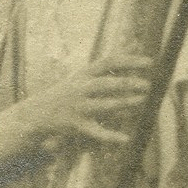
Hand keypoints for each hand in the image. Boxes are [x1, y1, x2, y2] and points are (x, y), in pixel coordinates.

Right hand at [20, 54, 151, 151]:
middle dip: (127, 83)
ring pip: (103, 106)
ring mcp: (78, 107)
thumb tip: (131, 49)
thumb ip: (104, 68)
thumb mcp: (81, 77)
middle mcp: (80, 88)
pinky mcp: (76, 125)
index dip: (130, 61)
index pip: (109, 62)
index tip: (150, 63)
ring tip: (142, 101)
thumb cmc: (67, 93)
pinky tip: (125, 138)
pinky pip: (96, 132)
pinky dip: (111, 136)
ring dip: (124, 103)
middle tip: (148, 85)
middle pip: (106, 84)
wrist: (37, 113)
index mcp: (83, 74)